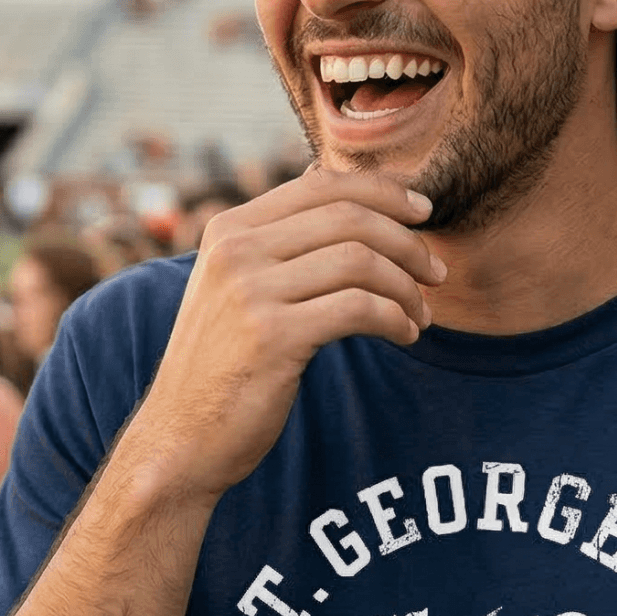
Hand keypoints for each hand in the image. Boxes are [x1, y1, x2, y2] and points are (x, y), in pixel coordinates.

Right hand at [129, 168, 445, 501]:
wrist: (181, 439)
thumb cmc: (225, 362)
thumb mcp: (236, 284)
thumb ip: (277, 236)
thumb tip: (323, 177)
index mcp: (230, 228)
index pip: (323, 184)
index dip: (384, 191)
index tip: (424, 211)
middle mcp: (235, 250)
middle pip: (349, 217)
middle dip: (407, 242)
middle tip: (435, 272)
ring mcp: (249, 292)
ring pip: (360, 261)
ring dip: (406, 287)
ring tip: (420, 315)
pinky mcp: (272, 337)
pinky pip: (359, 308)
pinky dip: (395, 319)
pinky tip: (405, 334)